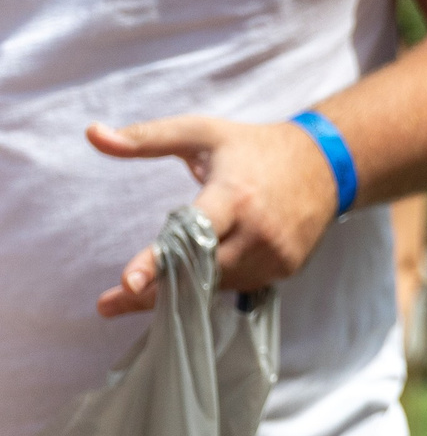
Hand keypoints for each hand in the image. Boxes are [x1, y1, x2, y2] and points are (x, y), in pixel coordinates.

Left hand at [89, 117, 343, 316]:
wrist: (326, 164)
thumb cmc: (253, 148)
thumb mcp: (200, 133)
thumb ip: (145, 138)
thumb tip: (93, 134)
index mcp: (233, 194)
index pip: (192, 232)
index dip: (159, 259)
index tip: (128, 281)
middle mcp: (258, 230)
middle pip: (198, 271)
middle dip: (155, 287)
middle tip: (111, 302)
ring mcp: (276, 253)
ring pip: (217, 283)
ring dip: (187, 283)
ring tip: (160, 278)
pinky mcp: (287, 268)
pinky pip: (240, 284)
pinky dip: (217, 279)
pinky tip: (208, 267)